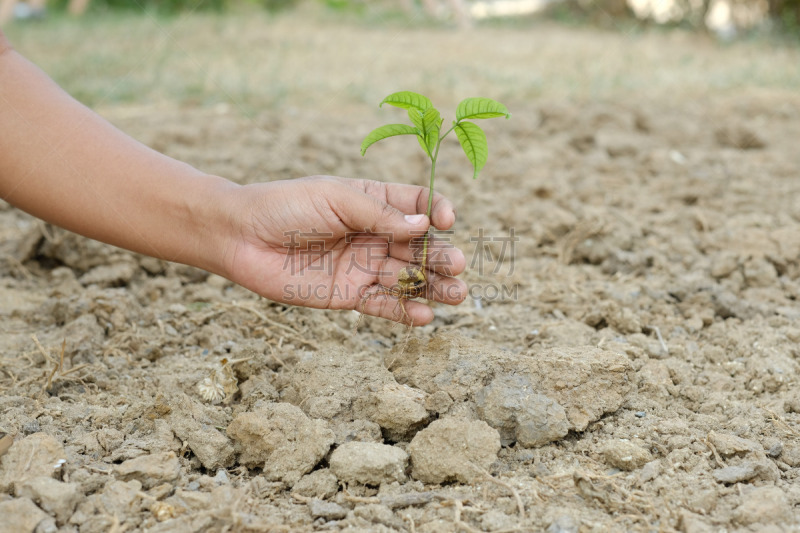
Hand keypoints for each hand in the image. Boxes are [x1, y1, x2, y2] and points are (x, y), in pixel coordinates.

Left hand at [217, 175, 466, 324]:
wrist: (242, 237)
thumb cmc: (285, 206)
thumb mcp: (336, 198)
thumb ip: (379, 214)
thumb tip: (425, 227)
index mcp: (373, 202)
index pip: (417, 206)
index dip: (437, 213)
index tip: (447, 221)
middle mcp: (374, 234)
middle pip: (420, 246)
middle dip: (442, 255)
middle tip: (460, 265)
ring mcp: (362, 266)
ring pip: (408, 277)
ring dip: (434, 286)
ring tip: (458, 294)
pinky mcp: (348, 294)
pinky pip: (382, 304)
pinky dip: (404, 311)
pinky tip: (424, 315)